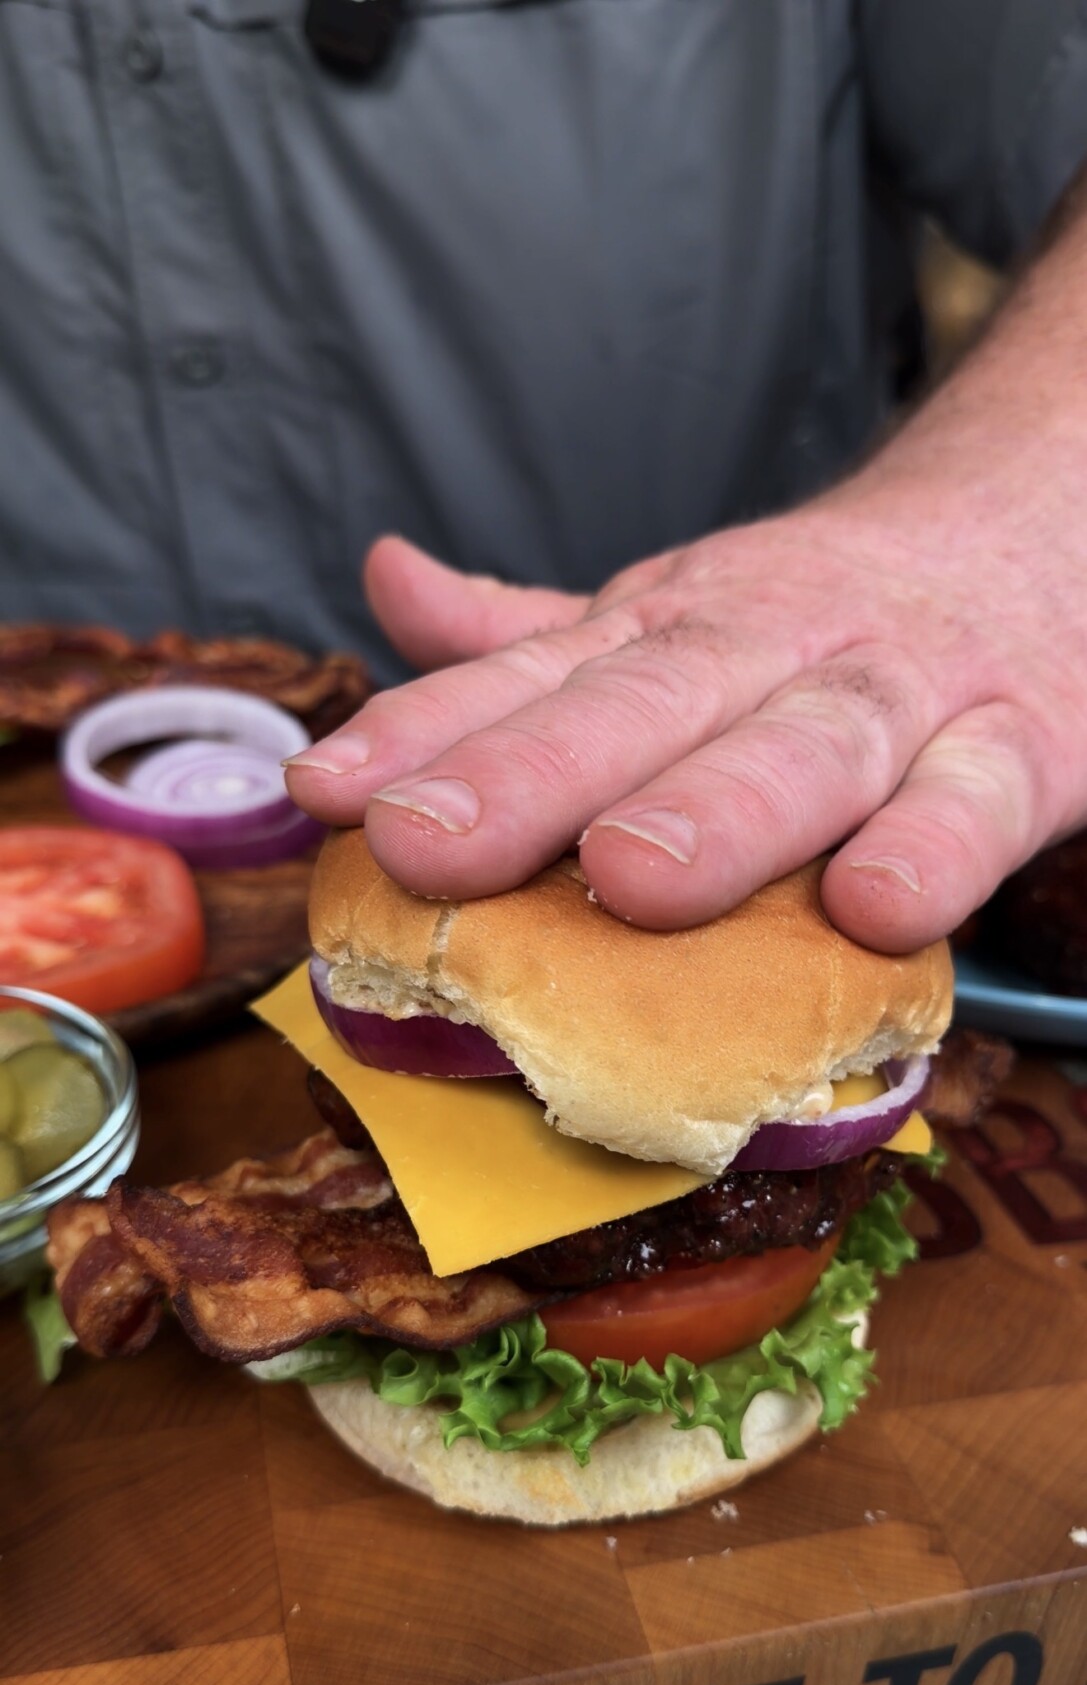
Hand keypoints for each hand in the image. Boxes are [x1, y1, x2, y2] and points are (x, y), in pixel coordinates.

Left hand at [284, 505, 1085, 952]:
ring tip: (630, 874)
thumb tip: (383, 580)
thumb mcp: (682, 613)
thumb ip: (538, 630)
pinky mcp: (1024, 749)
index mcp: (674, 627)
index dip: (426, 732)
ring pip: (811, 746)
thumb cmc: (829, 616)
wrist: (1049, 523)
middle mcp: (773, 647)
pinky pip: (978, 802)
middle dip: (533, 775)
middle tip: (426, 843)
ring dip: (722, 807)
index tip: (324, 790)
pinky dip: (933, 848)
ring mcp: (901, 694)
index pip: (535, 674)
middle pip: (649, 705)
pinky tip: (873, 908)